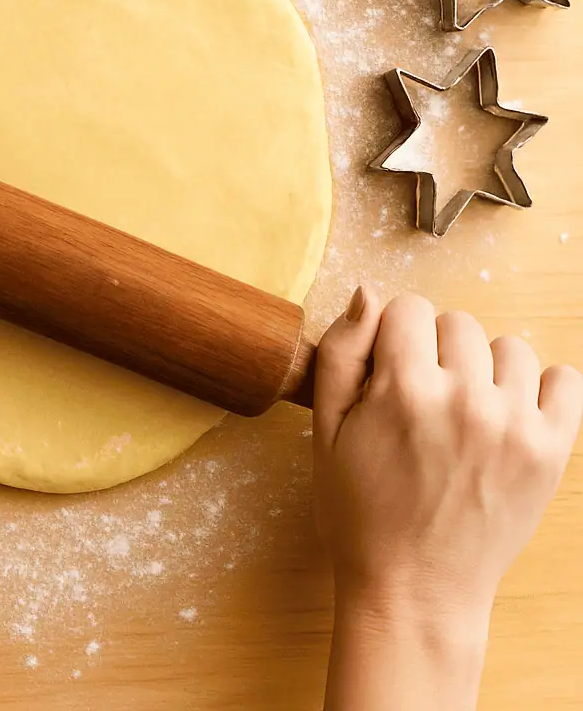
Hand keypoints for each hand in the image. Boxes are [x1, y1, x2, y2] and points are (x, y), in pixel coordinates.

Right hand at [314, 289, 582, 710]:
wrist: (414, 590)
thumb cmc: (360, 512)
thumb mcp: (325, 432)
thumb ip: (342, 354)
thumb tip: (367, 293)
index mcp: (404, 390)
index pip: (409, 308)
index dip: (391, 335)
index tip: (387, 370)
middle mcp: (466, 399)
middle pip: (456, 323)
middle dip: (433, 349)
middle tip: (421, 397)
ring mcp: (515, 425)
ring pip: (508, 347)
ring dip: (483, 366)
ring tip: (464, 407)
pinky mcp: (551, 452)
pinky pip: (565, 382)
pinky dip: (541, 387)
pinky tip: (509, 410)